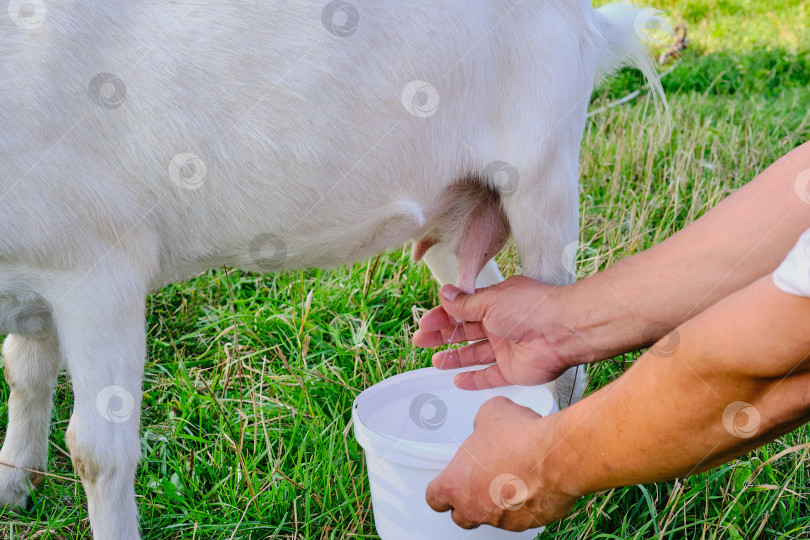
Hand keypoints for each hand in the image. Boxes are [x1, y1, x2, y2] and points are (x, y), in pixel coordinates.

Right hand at [413, 276, 595, 388]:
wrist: (562, 331)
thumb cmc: (531, 308)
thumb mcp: (490, 301)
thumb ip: (465, 303)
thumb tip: (444, 294)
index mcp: (496, 303)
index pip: (463, 310)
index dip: (443, 316)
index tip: (425, 323)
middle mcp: (502, 325)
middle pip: (466, 332)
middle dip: (443, 336)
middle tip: (421, 341)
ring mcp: (508, 348)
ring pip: (475, 354)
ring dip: (455, 358)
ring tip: (435, 361)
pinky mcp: (514, 370)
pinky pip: (490, 376)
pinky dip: (474, 379)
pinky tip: (458, 380)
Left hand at [425, 396, 577, 529]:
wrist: (555, 457)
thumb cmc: (519, 439)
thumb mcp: (490, 414)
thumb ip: (480, 424)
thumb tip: (486, 423)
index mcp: (456, 484)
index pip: (434, 498)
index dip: (441, 490)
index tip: (447, 484)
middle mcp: (475, 508)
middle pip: (461, 516)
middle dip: (467, 502)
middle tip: (478, 482)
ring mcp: (502, 519)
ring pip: (492, 517)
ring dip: (496, 502)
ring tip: (510, 478)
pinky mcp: (528, 523)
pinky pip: (520, 517)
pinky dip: (523, 504)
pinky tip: (531, 483)